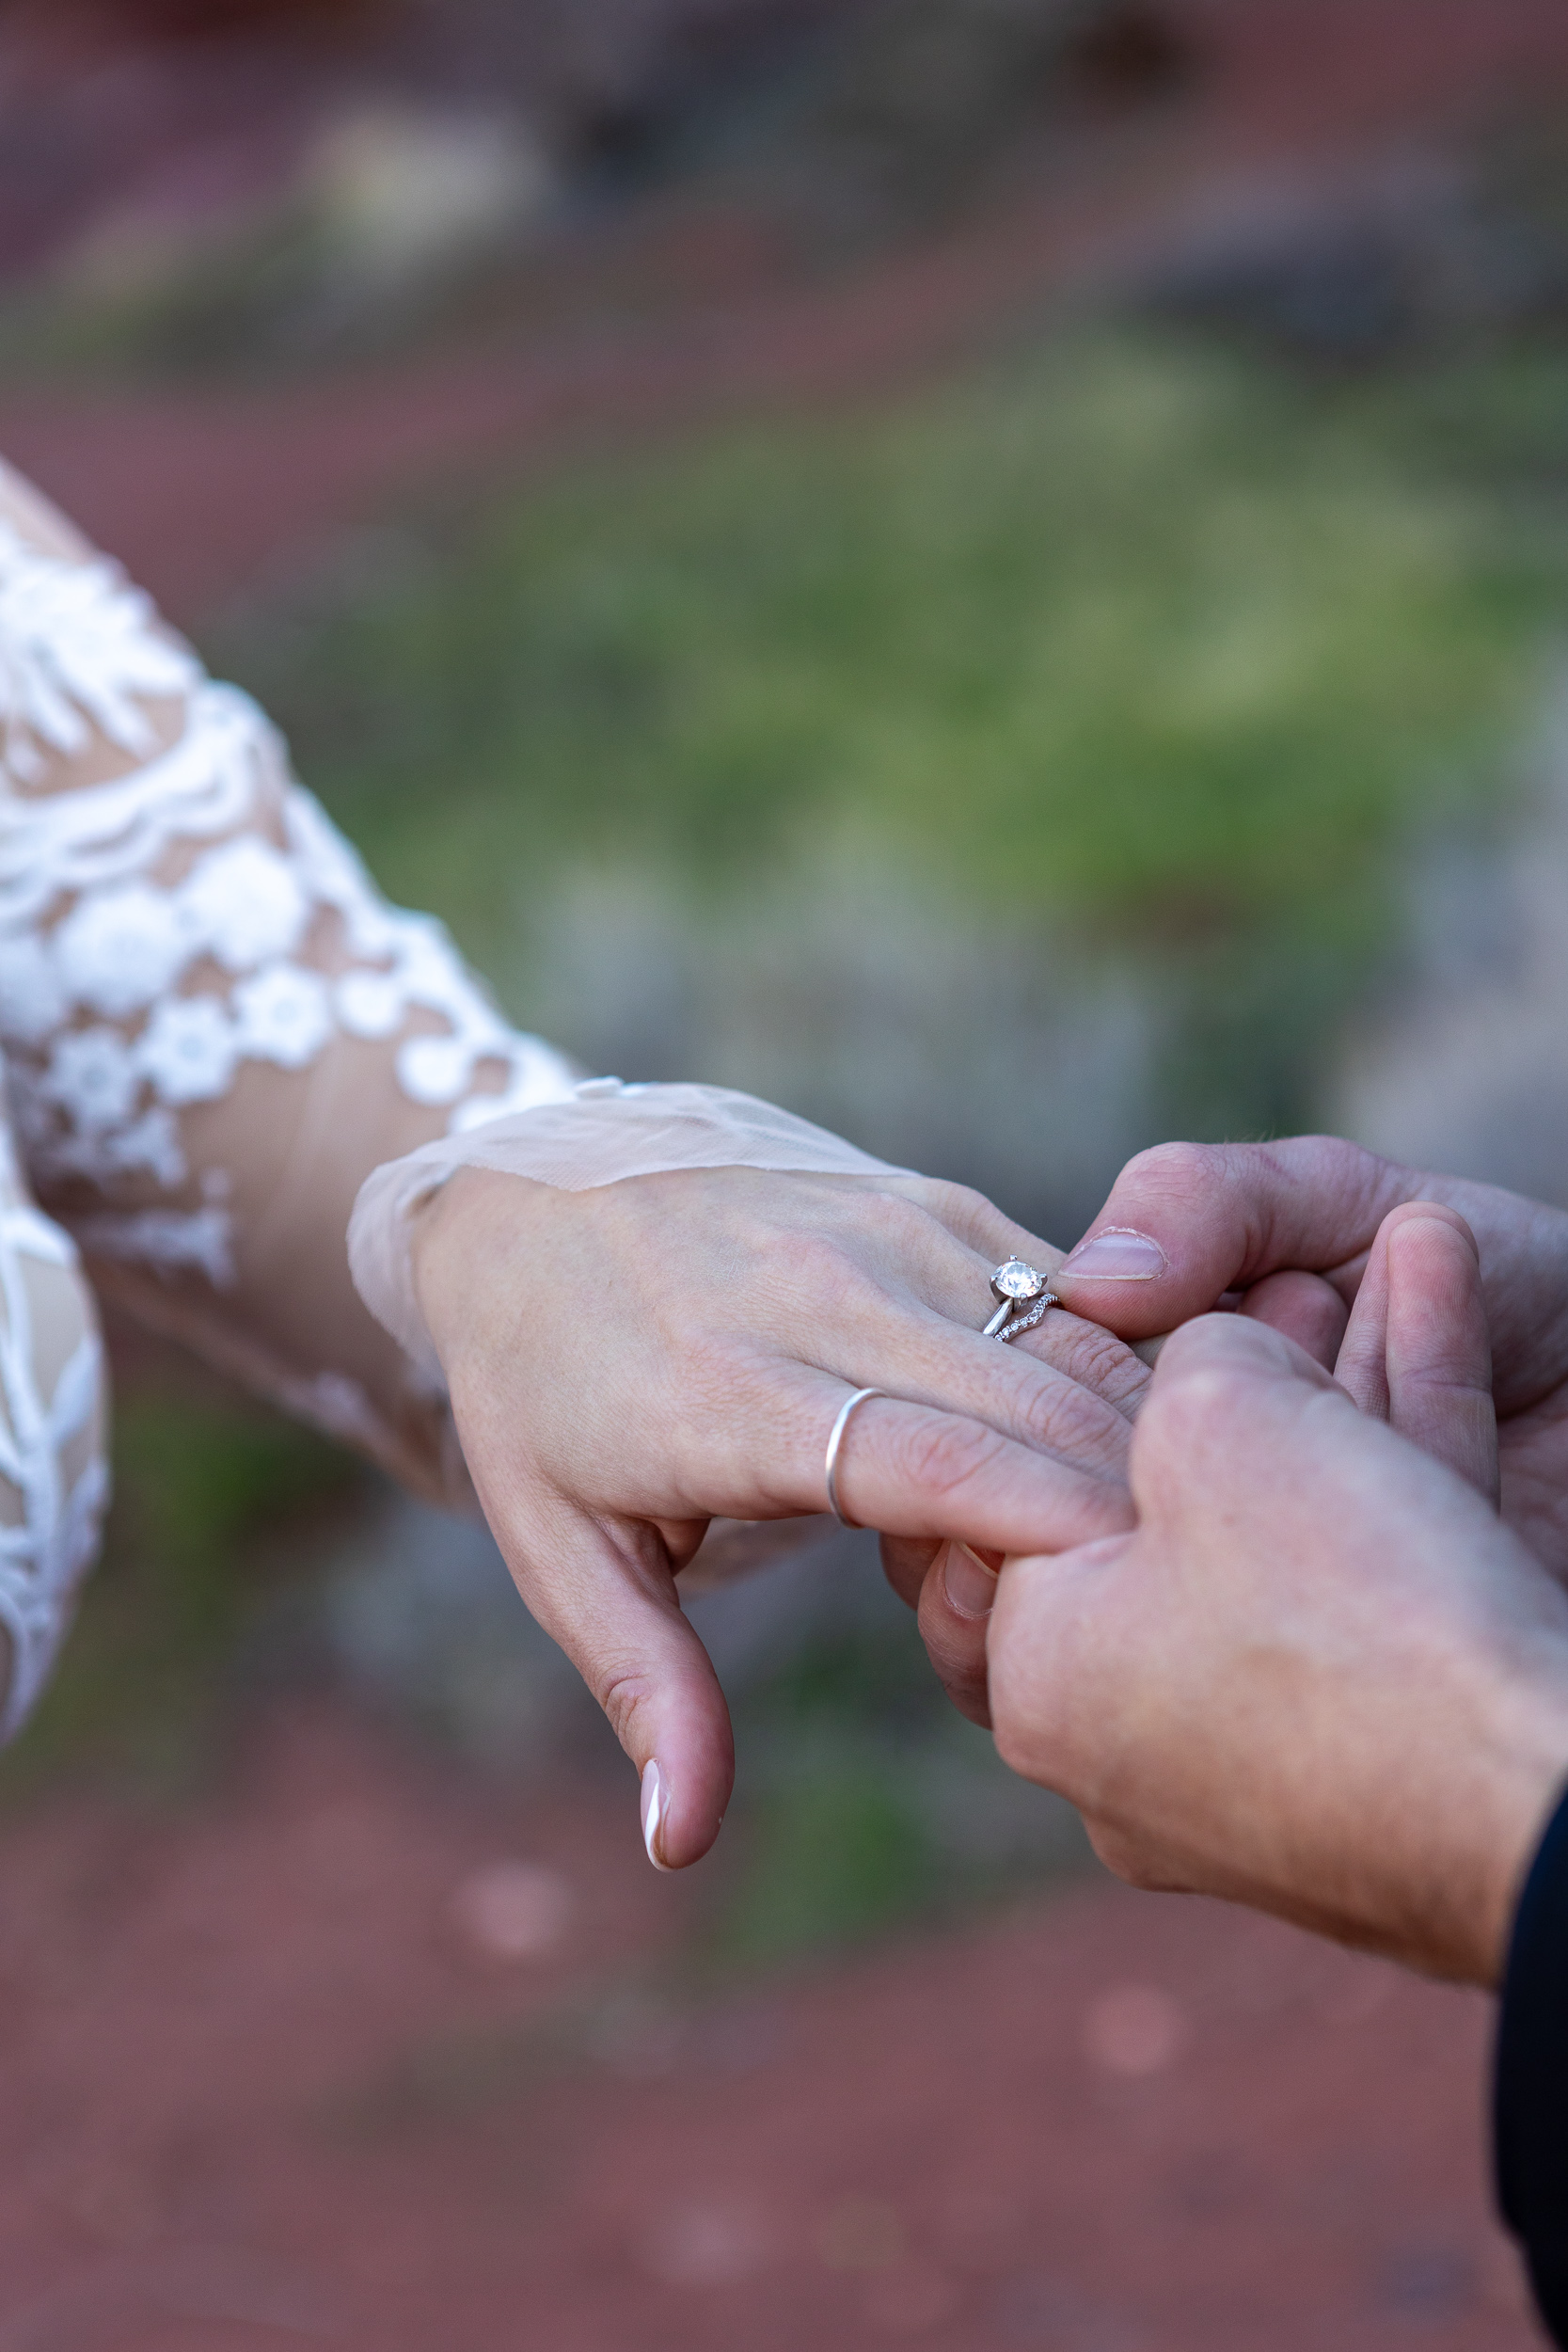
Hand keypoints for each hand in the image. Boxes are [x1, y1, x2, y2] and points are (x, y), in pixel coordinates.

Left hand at [412, 1163, 1148, 1865]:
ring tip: (1130, 1545)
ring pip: (1070, 1337)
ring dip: (1129, 1442)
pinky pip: (1063, 1285)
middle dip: (1118, 1512)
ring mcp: (882, 1229)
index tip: (1127, 1608)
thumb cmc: (544, 1391)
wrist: (530, 1195)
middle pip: (1031, 1404)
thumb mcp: (560, 1548)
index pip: (928, 1461)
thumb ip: (644, 1686)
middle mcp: (819, 1293)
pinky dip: (1109, 1369)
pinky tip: (1112, 1452)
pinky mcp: (927, 1198)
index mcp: (727, 1396)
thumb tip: (679, 1842)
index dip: (1043, 1531)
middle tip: (1137, 1615)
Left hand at [988, 1207, 1567, 1981]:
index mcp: (1037, 1679)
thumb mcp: (1221, 1408)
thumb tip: (1207, 1352)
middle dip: (1249, 1396)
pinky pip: (1364, 1630)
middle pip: (1172, 1524)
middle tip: (1305, 1291)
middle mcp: (1119, 1760)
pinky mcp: (1361, 1807)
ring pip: (1284, 1566)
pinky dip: (1404, 1510)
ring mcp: (1243, 1801)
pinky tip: (1447, 1389)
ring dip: (1345, 1428)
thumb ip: (1180, 1350)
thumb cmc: (1350, 1609)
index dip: (1110, 1371)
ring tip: (1411, 1276)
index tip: (1186, 1304)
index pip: (1031, 1489)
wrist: (1537, 1807)